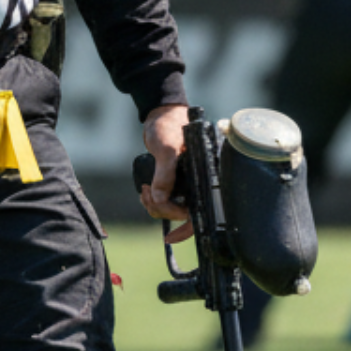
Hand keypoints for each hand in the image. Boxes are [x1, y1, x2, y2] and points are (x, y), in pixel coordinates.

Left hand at [140, 103, 191, 242]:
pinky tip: (147, 190)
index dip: (188, 228)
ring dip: (155, 206)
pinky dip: (154, 200)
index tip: (170, 237)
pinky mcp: (175, 180)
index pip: (203, 211)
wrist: (158, 113)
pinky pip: (165, 199)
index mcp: (205, 175)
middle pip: (184, 213)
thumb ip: (165, 173)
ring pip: (172, 208)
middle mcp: (198, 181)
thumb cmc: (169, 124)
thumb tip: (160, 198)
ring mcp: (186, 182)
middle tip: (148, 196)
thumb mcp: (167, 148)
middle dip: (163, 210)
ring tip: (145, 191)